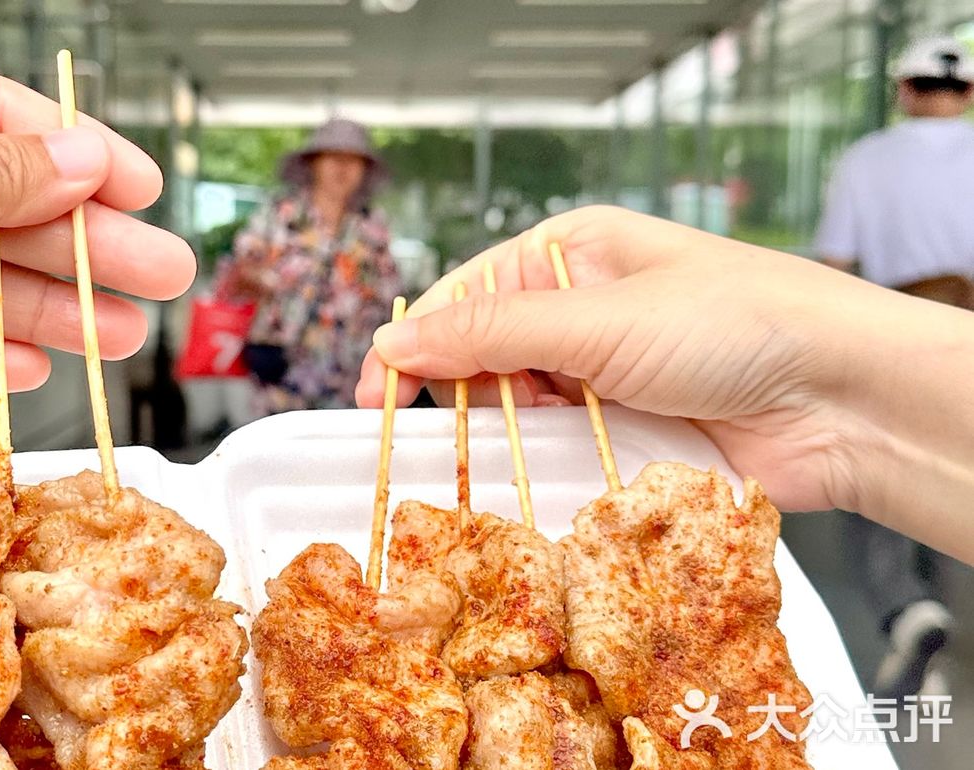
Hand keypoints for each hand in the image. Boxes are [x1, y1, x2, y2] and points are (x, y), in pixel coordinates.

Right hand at [356, 206, 973, 558]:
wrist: (844, 399)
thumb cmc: (733, 326)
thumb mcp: (597, 320)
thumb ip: (488, 335)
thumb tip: (390, 341)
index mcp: (574, 252)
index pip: (468, 294)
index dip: (417, 342)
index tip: (374, 394)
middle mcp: (586, 306)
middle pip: (487, 352)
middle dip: (455, 391)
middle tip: (419, 437)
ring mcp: (609, 369)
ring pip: (519, 405)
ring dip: (498, 432)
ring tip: (476, 461)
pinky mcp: (630, 426)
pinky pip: (561, 445)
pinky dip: (538, 462)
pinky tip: (524, 478)